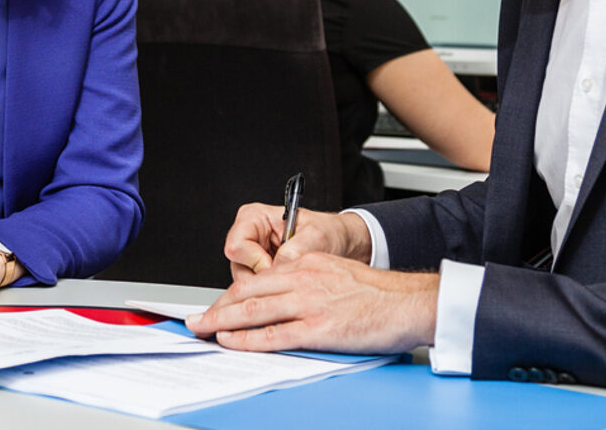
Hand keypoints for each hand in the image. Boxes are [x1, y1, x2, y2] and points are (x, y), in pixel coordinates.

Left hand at [186, 252, 438, 354]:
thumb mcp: (338, 274)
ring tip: (202, 330)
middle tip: (196, 319)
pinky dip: (247, 339)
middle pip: (248, 293)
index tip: (216, 305)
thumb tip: (287, 301)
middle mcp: (303, 279)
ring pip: (253, 311)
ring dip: (221, 321)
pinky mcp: (318, 328)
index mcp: (308, 264)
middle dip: (217, 307)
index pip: (260, 279)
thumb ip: (311, 282)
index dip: (233, 294)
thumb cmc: (380, 293)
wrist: (409, 302)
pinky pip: (273, 335)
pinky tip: (231, 341)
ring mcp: (309, 303)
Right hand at [222, 203, 371, 281]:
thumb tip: (278, 266)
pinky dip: (272, 294)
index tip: (276, 266)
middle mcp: (249, 236)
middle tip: (286, 279)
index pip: (237, 246)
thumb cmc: (328, 233)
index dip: (255, 261)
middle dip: (261, 280)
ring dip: (268, 289)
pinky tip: (289, 288)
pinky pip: (256, 292)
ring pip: (245, 284)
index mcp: (254, 218)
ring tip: (291, 281)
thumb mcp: (317, 236)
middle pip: (237, 268)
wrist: (340, 244)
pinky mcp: (259, 274)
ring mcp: (252, 257)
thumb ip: (295, 249)